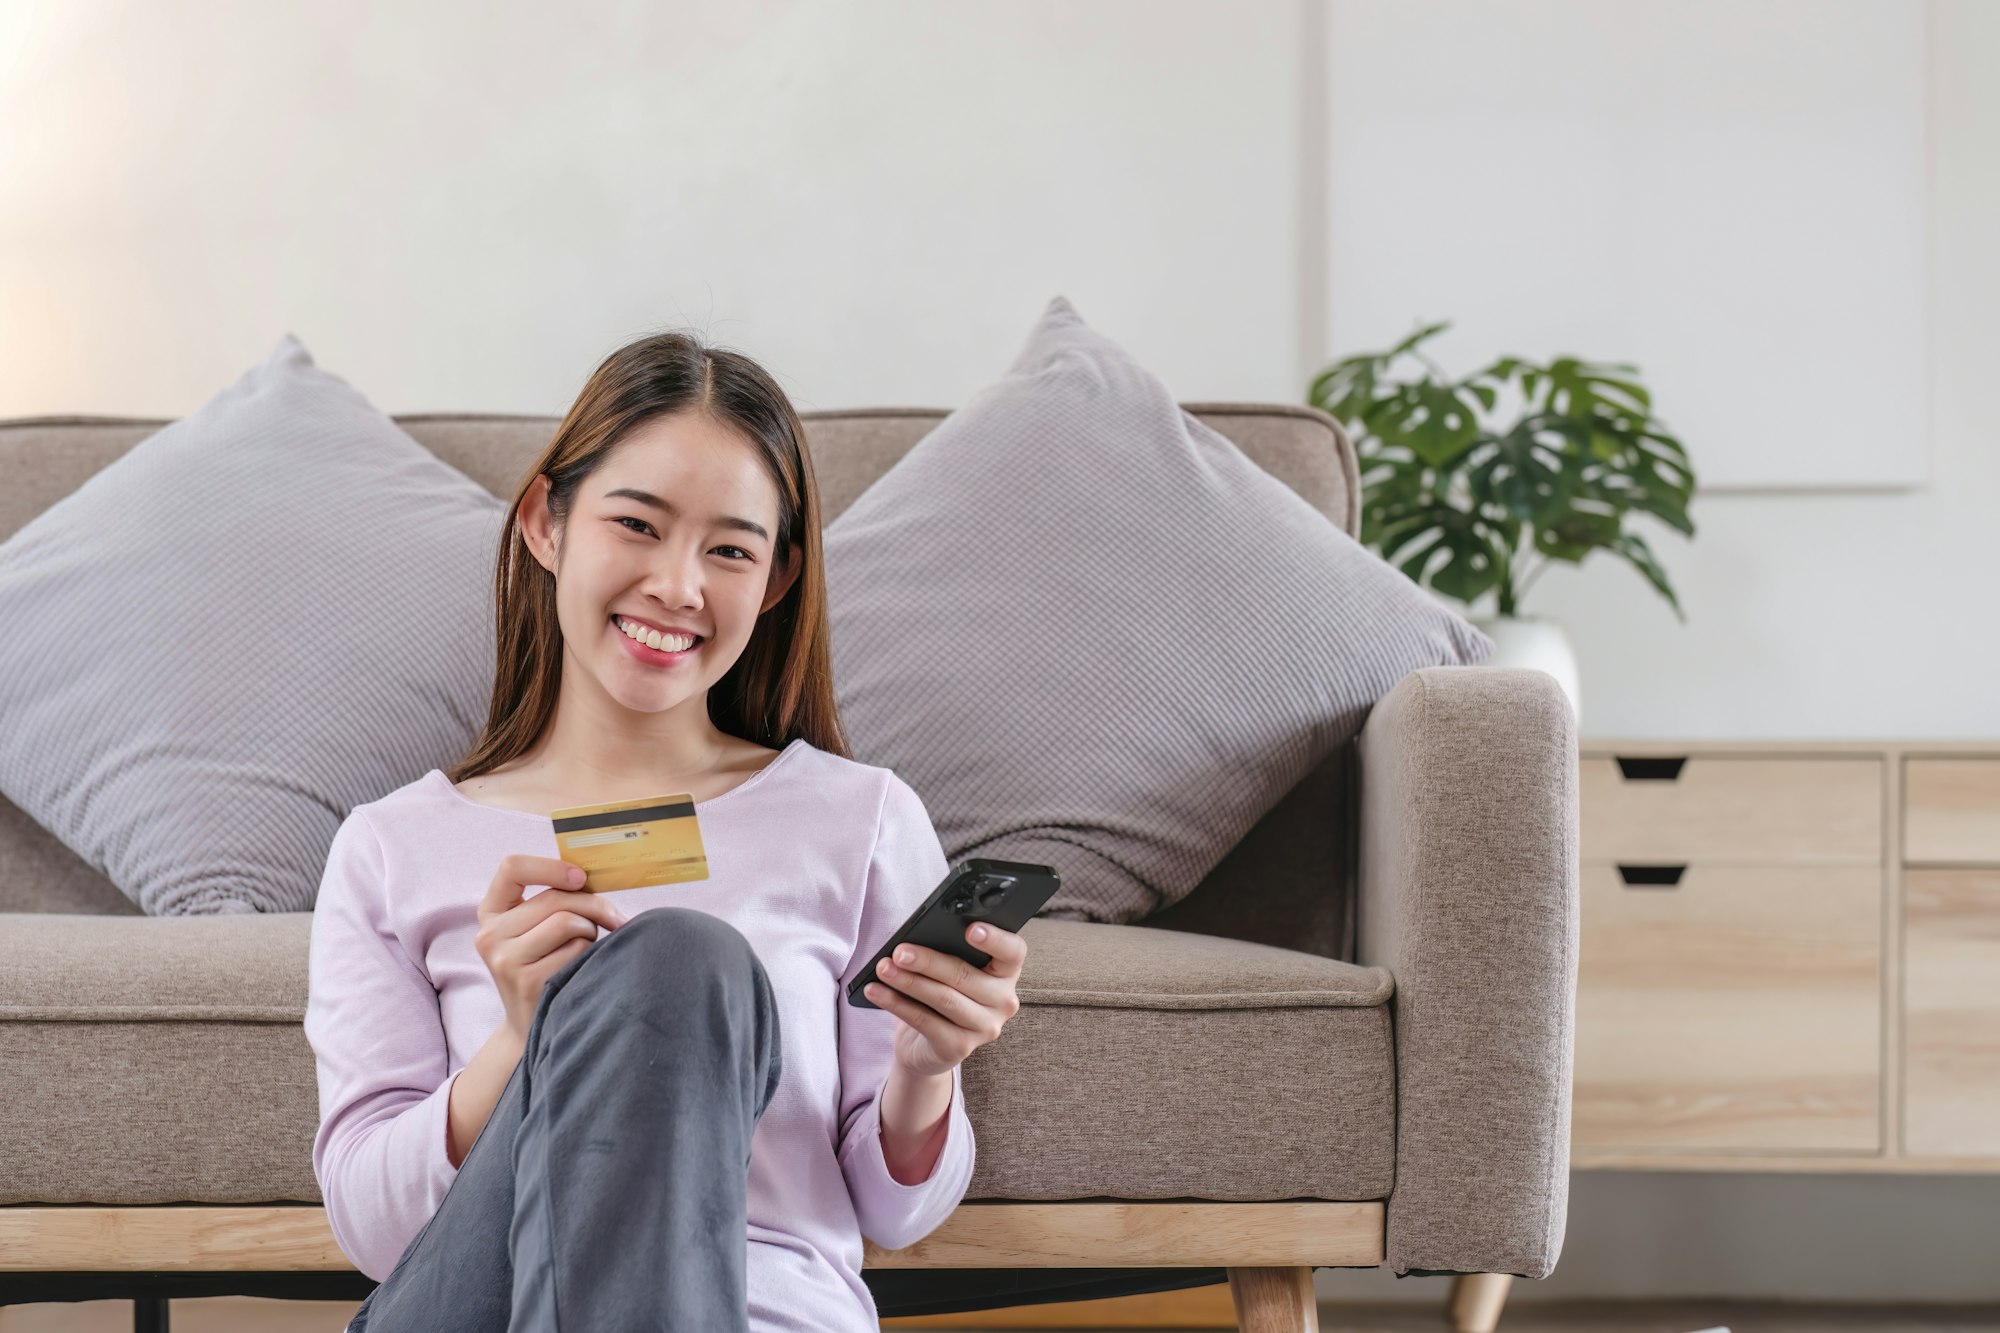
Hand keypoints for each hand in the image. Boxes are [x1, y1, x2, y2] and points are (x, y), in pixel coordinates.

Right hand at [474, 854, 629, 1043]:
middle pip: (555, 899)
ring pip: (567, 922)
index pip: (512, 868)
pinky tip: (582, 968)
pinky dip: (589, 955)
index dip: (551, 867)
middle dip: (594, 905)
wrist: (531, 1025)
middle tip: (614, 918)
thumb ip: (553, 900)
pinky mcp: (526, 982)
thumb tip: (592, 876)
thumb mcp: (535, 929)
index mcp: (491, 912)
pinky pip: (575, 951)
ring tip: (587, 947)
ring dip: (590, 932)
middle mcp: (489, 934)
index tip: (580, 877)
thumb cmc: (546, 965)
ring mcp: (504, 960)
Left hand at [862, 922, 1024, 1078]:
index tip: (970, 929)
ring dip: (909, 982)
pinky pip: (925, 1021)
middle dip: (928, 961)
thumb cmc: (940, 992)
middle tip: (900, 951)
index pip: (1013, 952)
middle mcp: (1004, 1001)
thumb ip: (947, 953)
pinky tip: (877, 991)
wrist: (926, 1044)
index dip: (995, 939)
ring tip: (884, 968)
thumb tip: (917, 939)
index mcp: (1006, 972)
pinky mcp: (959, 1048)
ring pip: (944, 999)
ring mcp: (985, 1028)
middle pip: (966, 975)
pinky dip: (897, 1004)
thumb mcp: (948, 970)